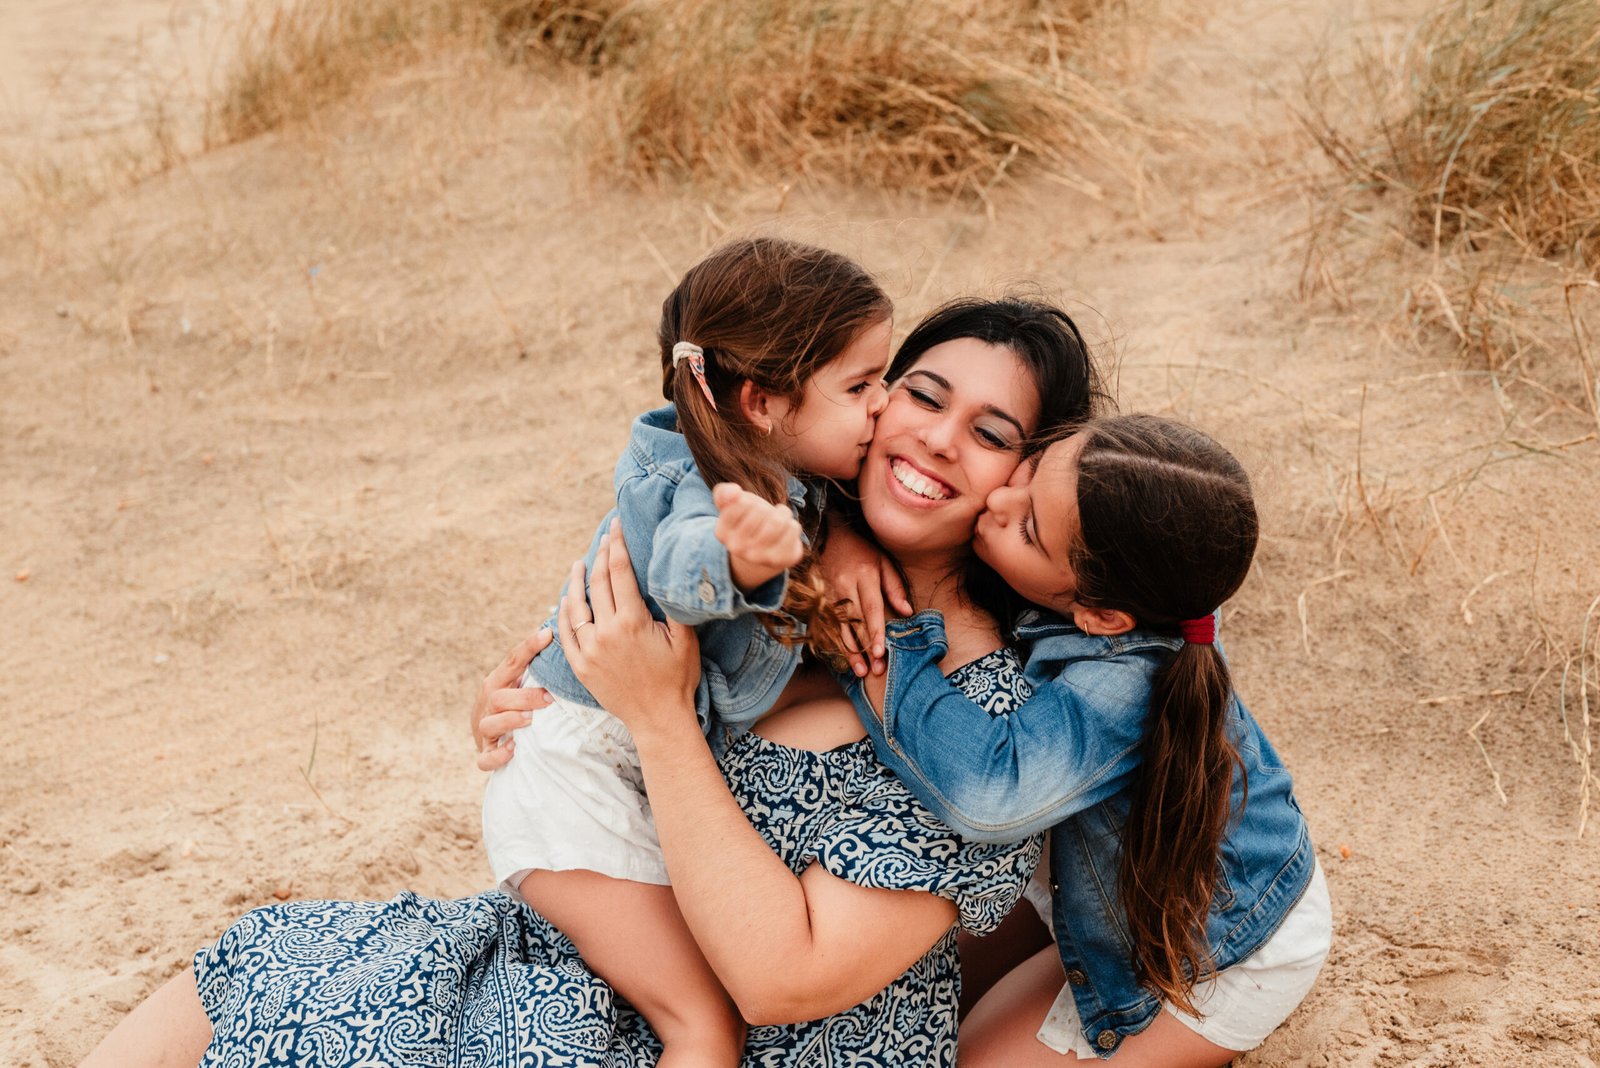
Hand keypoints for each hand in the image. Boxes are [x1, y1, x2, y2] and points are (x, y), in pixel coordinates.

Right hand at [471, 627, 554, 770]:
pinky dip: (497, 756)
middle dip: (524, 697)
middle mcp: (486, 705)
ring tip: (530, 720)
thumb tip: (557, 636)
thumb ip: (532, 667)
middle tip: (549, 699)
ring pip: (489, 725)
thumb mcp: (515, 683)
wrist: (485, 737)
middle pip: (498, 697)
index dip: (528, 648)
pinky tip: (513, 749)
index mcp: (496, 683)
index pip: (511, 662)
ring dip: (510, 721)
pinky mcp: (484, 753)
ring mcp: (484, 730)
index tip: (547, 635)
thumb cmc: (508, 704)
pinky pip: (485, 758)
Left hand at [560, 519, 701, 738]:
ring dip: (576, 580)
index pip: (619, 571)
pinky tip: (566, 599)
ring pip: (575, 605)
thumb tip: (668, 573)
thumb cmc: (677, 678)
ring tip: (578, 562)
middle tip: (603, 537)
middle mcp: (605, 632)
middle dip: (599, 554)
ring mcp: (589, 650)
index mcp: (631, 621)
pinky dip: (563, 612)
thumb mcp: (684, 639)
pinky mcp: (580, 666)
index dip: (616, 544)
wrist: (658, 719)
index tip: (615, 526)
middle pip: (597, 582)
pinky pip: (565, 632)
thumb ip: (673, 605)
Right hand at [712, 482, 803, 593]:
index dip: (749, 500)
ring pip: (778, 520)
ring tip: (777, 521)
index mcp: (722, 533)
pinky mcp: (780, 560)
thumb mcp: (732, 504)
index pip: (741, 503)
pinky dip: (792, 525)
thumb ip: (724, 493)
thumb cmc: (748, 520)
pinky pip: (793, 529)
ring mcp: (759, 557)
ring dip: (782, 514)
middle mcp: (737, 548)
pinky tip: (785, 533)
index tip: (748, 510)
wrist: (763, 552)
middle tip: (764, 517)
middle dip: (766, 508)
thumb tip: (733, 492)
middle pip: (761, 511)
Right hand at [818, 522, 911, 676]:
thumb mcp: (883, 561)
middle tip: (876, 670)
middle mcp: (845, 587)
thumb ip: (894, 586)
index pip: (871, 609)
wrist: (828, 536)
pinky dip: (837, 644)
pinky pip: (829, 626)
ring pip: (840, 628)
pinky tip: (845, 659)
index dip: (875, 632)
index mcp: (864, 576)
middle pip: (855, 623)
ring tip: (861, 672)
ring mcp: (829, 595)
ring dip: (850, 652)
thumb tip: (907, 611)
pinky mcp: (820, 600)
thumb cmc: (860, 551)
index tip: (880, 652)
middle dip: (865, 649)